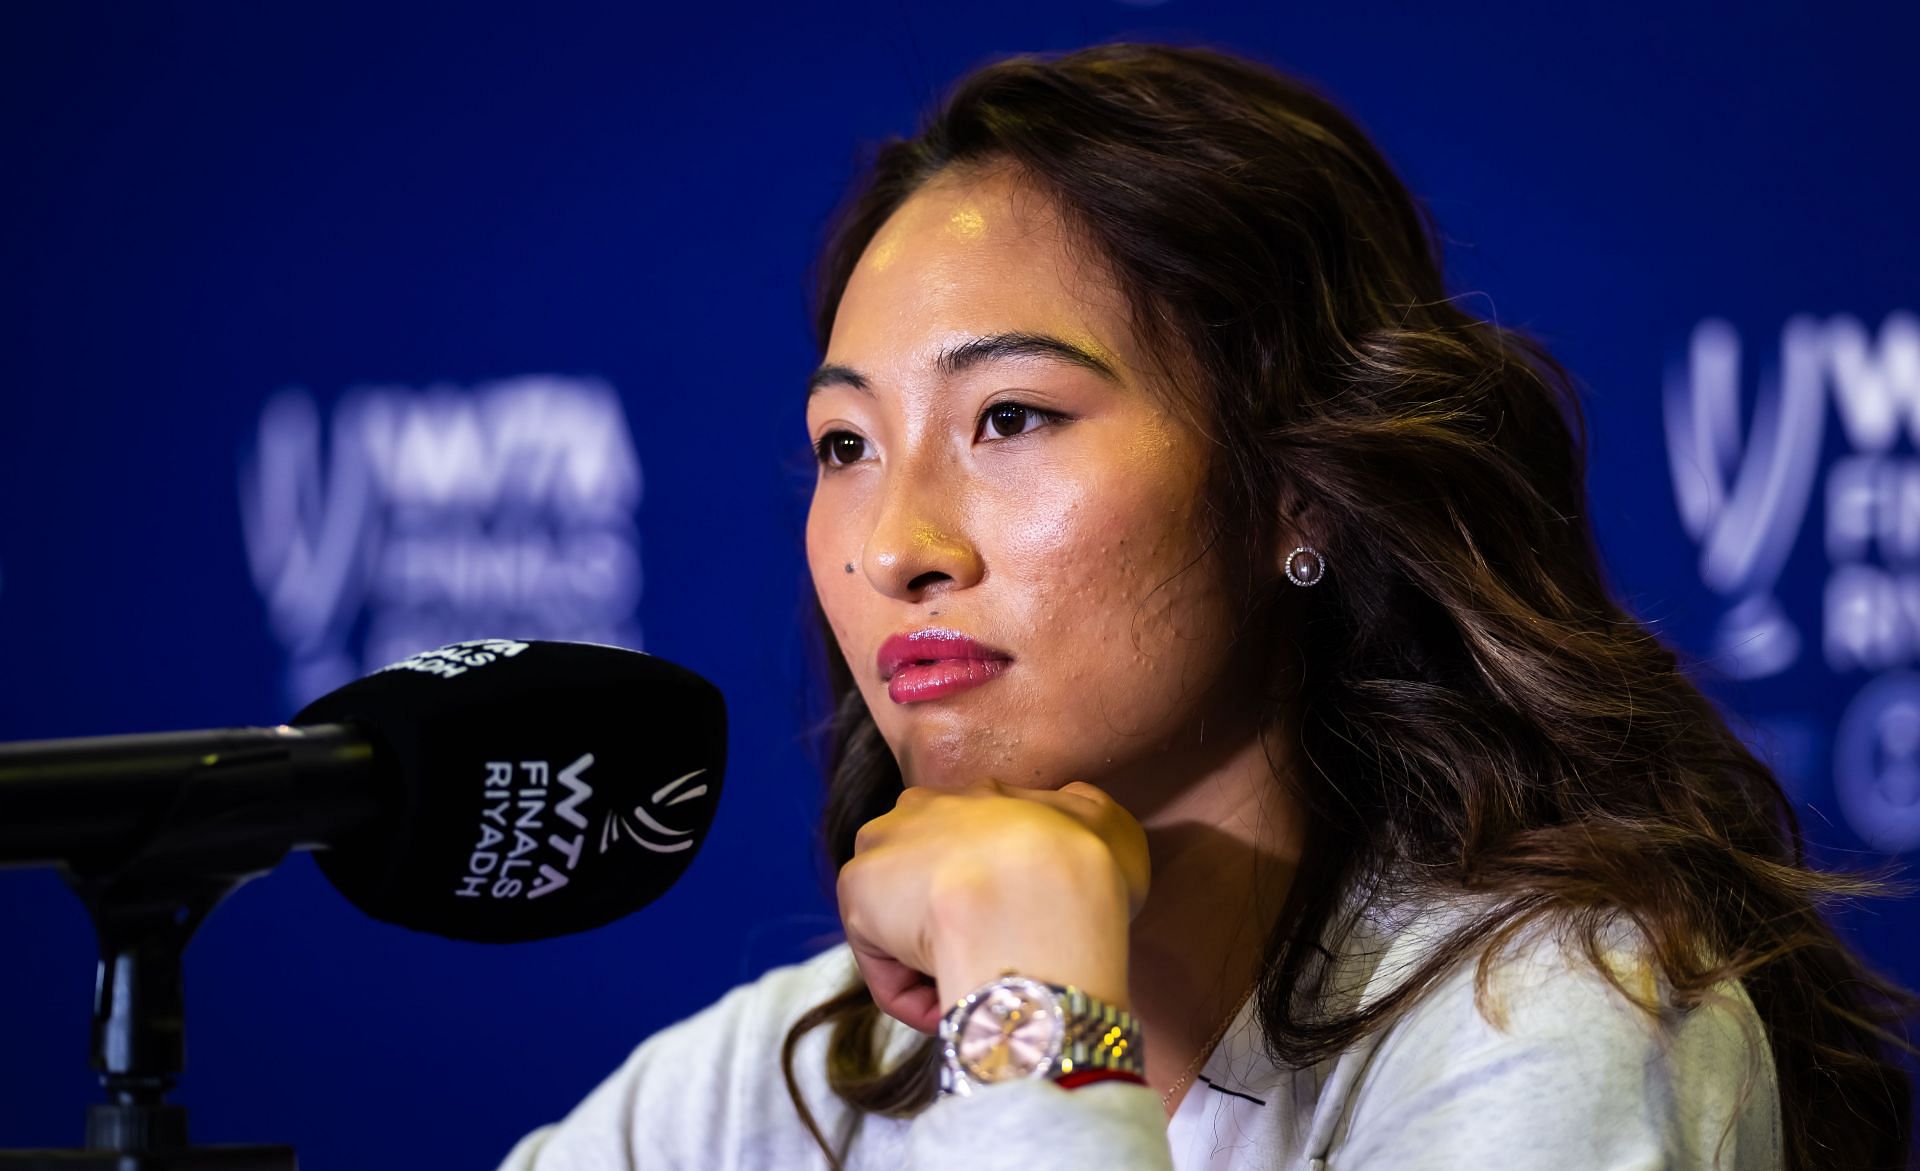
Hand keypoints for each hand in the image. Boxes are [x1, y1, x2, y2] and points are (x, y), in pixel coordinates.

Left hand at [836, 778, 1149, 1035]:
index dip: (996, 899)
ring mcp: (885, 844)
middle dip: (953, 922)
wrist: (1039, 897)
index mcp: (982, 794)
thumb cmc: (1085, 868)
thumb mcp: (1107, 823)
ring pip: (902, 921)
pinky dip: (913, 996)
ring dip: (930, 962)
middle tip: (994, 960)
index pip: (975, 847)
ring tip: (973, 989)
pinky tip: (949, 1006)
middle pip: (929, 877)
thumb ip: (1081, 814)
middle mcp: (926, 807)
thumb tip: (1069, 807)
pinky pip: (884, 963)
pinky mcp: (856, 891)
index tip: (1018, 933)